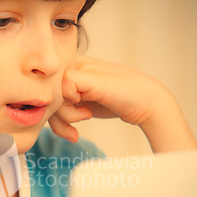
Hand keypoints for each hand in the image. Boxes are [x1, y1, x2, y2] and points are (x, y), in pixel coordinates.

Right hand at [49, 55, 196, 151]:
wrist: (145, 105)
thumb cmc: (130, 91)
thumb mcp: (102, 84)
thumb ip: (76, 80)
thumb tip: (59, 84)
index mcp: (74, 63)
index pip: (51, 82)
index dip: (61, 96)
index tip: (79, 100)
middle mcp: (70, 74)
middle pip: (50, 98)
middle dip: (62, 114)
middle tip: (84, 117)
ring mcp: (72, 90)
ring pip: (52, 110)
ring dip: (63, 124)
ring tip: (78, 130)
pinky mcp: (76, 103)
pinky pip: (59, 117)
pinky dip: (64, 128)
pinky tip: (74, 134)